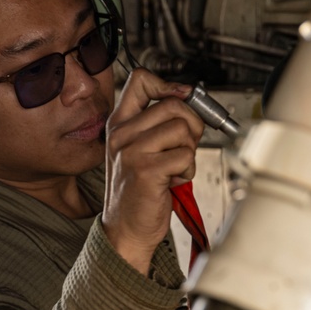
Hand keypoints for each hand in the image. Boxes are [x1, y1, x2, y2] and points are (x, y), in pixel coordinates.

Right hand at [102, 68, 204, 274]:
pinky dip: (187, 171)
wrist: (126, 229)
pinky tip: (172, 181)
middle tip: (184, 147)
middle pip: (173, 104)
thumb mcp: (138, 150)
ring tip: (173, 168)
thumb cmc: (138, 192)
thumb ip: (157, 124)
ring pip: (182, 129)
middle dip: (191, 126)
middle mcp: (121, 134)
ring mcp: (131, 151)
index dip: (169, 86)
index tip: (182, 99)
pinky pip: (184, 156)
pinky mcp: (146, 169)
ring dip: (188, 152)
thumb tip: (189, 99)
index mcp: (119, 124)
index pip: (140, 79)